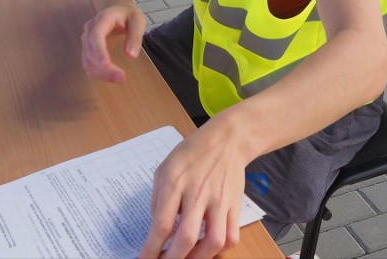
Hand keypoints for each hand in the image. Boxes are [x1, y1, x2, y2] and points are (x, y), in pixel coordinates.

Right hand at [80, 4, 145, 82]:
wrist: (118, 10)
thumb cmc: (128, 15)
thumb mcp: (138, 21)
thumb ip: (135, 37)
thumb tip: (131, 56)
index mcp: (102, 19)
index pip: (96, 35)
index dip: (99, 50)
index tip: (106, 64)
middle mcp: (90, 29)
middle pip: (90, 51)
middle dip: (104, 68)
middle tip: (122, 78)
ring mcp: (87, 40)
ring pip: (88, 61)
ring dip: (101, 74)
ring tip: (120, 78)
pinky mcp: (88, 49)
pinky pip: (89, 64)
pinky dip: (99, 74)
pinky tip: (113, 76)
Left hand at [140, 119, 244, 258]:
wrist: (226, 140)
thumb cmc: (190, 154)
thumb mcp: (164, 168)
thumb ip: (158, 199)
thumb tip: (157, 228)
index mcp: (174, 182)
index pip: (161, 224)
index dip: (151, 248)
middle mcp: (197, 192)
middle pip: (186, 237)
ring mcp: (219, 200)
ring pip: (213, 241)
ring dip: (198, 258)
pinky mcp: (235, 205)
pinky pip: (231, 237)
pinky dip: (219, 250)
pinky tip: (207, 249)